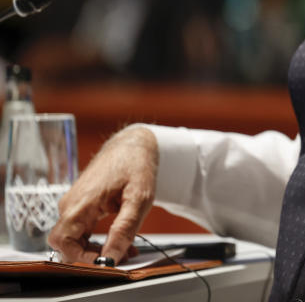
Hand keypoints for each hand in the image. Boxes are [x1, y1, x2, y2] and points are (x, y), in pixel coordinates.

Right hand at [48, 126, 157, 263]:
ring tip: (124, 249)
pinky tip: (118, 240)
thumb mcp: (139, 199)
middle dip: (88, 256)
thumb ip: (125, 229)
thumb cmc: (135, 166)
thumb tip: (112, 257)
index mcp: (80, 203)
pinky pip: (81, 230)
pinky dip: (96, 240)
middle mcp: (71, 205)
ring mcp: (73, 204)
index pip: (63, 242)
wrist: (132, 145)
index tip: (105, 261)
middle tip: (117, 257)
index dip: (81, 258)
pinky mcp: (80, 205)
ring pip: (74, 239)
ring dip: (94, 249)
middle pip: (65, 244)